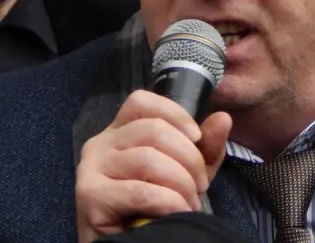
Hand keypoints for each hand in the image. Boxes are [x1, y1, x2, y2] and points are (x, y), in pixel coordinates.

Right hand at [75, 90, 231, 242]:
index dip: (175, 114)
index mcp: (118, 132)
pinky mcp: (91, 196)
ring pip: (149, 158)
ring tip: (188, 204)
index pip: (142, 101)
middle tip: (200, 186)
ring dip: (181, 184)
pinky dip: (169, 202)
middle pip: (153, 129)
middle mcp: (100, 144)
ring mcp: (91, 169)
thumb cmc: (152, 210)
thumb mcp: (185, 175)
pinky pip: (141, 191)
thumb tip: (223, 118)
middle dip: (188, 158)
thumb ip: (204, 148)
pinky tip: (177, 213)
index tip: (197, 139)